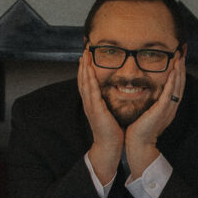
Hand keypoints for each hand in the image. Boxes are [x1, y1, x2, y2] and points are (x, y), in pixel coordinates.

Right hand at [78, 50, 122, 182]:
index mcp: (92, 103)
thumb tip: (115, 92)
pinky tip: (89, 72)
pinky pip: (92, 92)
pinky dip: (90, 81)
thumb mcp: (109, 112)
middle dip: (83, 65)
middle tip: (84, 51)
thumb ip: (109, 102)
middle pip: (82, 80)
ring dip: (84, 69)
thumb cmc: (111, 130)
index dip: (85, 69)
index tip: (86, 57)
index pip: (87, 82)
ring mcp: (91, 106)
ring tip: (84, 57)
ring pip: (85, 83)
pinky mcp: (96, 110)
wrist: (109, 146)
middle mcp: (89, 103)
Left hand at [125, 52, 185, 176]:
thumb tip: (145, 90)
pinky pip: (170, 94)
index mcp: (168, 107)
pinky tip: (173, 73)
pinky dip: (173, 83)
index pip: (176, 86)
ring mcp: (168, 109)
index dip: (179, 72)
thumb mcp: (147, 112)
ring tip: (180, 59)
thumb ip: (150, 101)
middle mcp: (171, 107)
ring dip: (179, 72)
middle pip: (180, 84)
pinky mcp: (162, 111)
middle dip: (182, 68)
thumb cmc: (139, 129)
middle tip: (183, 53)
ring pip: (177, 87)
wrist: (138, 144)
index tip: (179, 59)